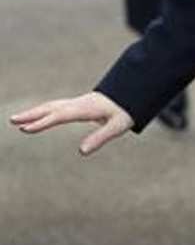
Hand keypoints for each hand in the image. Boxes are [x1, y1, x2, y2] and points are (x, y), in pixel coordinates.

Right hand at [10, 91, 133, 155]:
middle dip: (31, 115)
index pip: (60, 116)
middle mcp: (78, 104)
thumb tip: (82, 152)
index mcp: (86, 108)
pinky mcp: (78, 105)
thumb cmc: (125, 111)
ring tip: (17, 120)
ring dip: (34, 112)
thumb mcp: (118, 126)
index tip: (25, 129)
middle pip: (51, 108)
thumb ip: (100, 138)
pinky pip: (56, 107)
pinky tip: (36, 117)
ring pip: (51, 106)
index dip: (42, 123)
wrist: (132, 93)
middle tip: (12, 120)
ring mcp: (77, 103)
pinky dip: (43, 111)